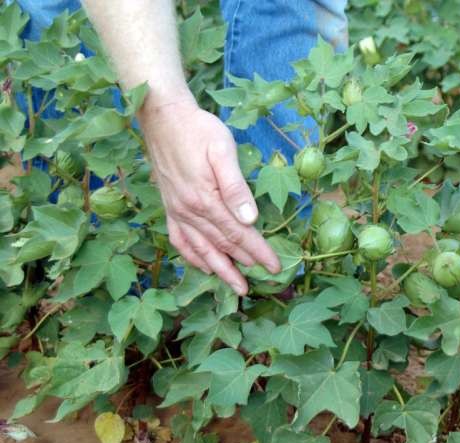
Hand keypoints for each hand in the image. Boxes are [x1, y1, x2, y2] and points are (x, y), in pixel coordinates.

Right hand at [139, 96, 280, 294]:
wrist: (162, 117)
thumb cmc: (198, 130)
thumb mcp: (222, 150)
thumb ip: (235, 187)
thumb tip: (250, 219)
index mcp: (205, 199)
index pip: (238, 234)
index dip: (258, 252)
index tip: (275, 266)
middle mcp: (189, 211)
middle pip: (223, 245)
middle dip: (244, 265)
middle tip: (264, 279)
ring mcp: (177, 211)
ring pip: (201, 249)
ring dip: (220, 270)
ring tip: (236, 286)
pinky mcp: (169, 207)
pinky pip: (180, 240)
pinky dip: (192, 257)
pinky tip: (204, 266)